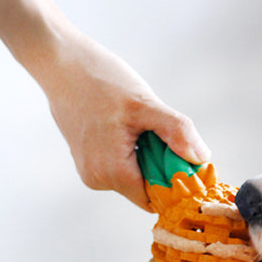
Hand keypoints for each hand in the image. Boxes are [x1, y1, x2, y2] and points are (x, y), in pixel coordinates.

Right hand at [44, 31, 210, 210]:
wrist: (60, 61)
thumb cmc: (99, 80)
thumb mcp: (146, 105)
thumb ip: (177, 132)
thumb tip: (201, 159)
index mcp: (112, 173)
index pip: (157, 200)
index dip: (176, 184)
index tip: (188, 162)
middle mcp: (98, 179)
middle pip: (148, 189)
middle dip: (163, 167)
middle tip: (164, 136)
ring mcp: (91, 171)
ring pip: (136, 177)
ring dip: (150, 157)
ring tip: (142, 127)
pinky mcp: (89, 160)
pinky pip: (123, 166)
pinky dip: (135, 152)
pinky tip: (130, 128)